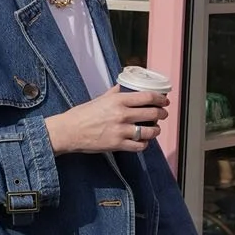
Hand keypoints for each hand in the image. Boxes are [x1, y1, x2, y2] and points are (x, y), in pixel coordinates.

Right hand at [45, 88, 170, 155]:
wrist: (69, 131)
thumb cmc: (82, 114)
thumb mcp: (99, 99)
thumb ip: (114, 93)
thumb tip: (123, 87)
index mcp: (118, 100)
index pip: (147, 97)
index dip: (160, 99)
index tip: (164, 101)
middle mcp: (122, 115)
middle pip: (152, 113)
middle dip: (161, 114)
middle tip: (163, 114)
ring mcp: (121, 131)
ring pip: (149, 131)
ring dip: (156, 130)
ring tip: (155, 129)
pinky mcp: (118, 145)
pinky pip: (139, 146)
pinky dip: (145, 144)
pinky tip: (144, 141)